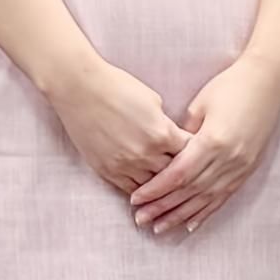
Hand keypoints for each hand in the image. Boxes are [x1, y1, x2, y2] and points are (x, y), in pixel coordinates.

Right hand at [54, 53, 191, 200]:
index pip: (190, 153)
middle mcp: (146, 153)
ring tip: (168, 188)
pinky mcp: (107, 171)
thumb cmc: (118, 87)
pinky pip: (131, 190)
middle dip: (182, 173)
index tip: (199, 156)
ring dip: (161, 186)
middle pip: (175, 174)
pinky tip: (147, 191)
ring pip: (154, 187)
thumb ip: (166, 124)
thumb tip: (173, 138)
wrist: (80, 89)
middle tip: (188, 177)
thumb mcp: (153, 101)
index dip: (196, 154)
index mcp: (162, 133)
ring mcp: (125, 165)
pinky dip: (141, 191)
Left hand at [131, 46, 279, 235]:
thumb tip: (165, 155)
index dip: (156, 190)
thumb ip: (183, 133)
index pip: (178, 174)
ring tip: (159, 228)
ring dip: (180, 215)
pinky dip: (206, 212)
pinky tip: (191, 225)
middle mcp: (228, 159)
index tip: (136, 199)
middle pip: (189, 191)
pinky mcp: (247, 169)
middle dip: (162, 207)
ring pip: (205, 199)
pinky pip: (223, 197)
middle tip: (140, 219)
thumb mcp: (200, 105)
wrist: (268, 82)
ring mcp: (240, 167)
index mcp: (213, 141)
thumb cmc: (230, 86)